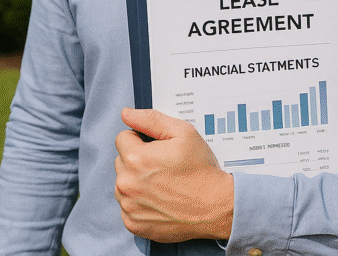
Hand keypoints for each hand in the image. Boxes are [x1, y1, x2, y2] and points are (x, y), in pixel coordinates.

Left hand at [114, 108, 233, 241]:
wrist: (216, 208)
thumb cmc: (201, 170)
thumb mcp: (183, 133)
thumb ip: (151, 119)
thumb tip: (126, 114)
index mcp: (136, 158)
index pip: (123, 138)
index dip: (141, 139)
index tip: (157, 149)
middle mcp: (126, 183)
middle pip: (121, 161)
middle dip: (137, 160)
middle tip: (162, 167)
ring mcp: (128, 206)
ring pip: (122, 183)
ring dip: (135, 181)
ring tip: (161, 185)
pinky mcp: (133, 223)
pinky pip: (127, 206)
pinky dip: (138, 203)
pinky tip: (158, 201)